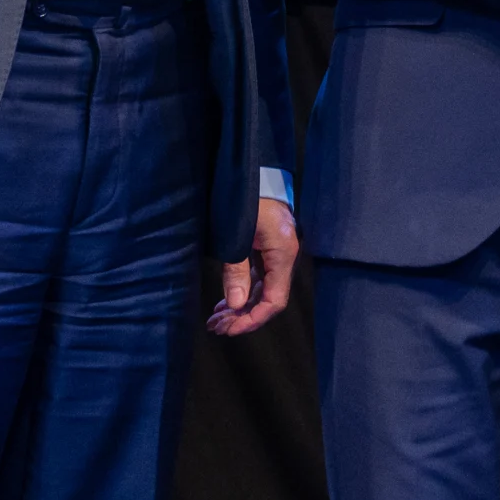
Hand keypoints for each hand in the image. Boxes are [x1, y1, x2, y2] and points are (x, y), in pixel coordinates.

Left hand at [211, 198, 298, 336]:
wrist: (254, 170)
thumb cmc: (246, 199)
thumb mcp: (237, 236)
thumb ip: (237, 271)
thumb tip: (236, 305)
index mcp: (283, 255)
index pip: (274, 301)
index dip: (253, 320)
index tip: (229, 329)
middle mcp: (284, 256)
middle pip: (268, 299)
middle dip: (242, 316)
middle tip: (215, 326)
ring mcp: (277, 251)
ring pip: (262, 289)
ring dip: (240, 306)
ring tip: (216, 318)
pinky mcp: (267, 246)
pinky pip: (258, 276)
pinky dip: (243, 290)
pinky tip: (225, 300)